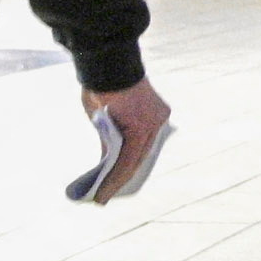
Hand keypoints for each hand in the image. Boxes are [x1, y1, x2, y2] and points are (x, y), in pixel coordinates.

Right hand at [79, 80, 175, 204]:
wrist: (105, 62)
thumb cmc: (102, 82)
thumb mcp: (105, 114)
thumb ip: (110, 136)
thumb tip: (106, 160)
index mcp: (155, 113)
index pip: (145, 146)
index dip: (132, 166)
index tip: (121, 182)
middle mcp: (159, 120)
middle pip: (141, 157)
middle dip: (124, 179)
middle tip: (108, 195)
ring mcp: (152, 126)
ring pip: (134, 163)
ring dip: (116, 184)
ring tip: (101, 198)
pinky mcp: (140, 131)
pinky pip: (127, 161)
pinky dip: (114, 178)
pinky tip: (103, 191)